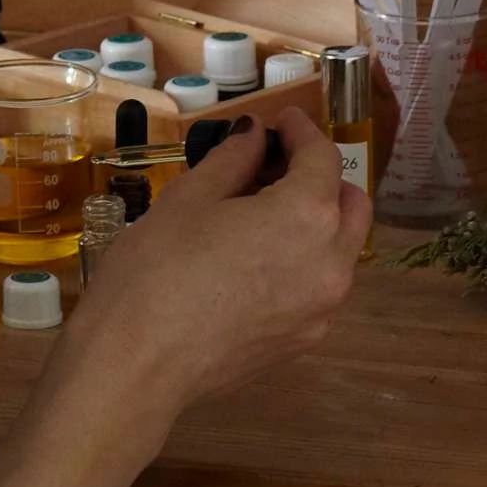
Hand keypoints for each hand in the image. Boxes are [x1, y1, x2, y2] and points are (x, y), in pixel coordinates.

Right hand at [64, 94, 367, 418]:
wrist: (136, 365)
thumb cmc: (156, 269)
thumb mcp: (189, 198)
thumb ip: (233, 160)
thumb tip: (255, 136)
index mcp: (307, 216)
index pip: (322, 157)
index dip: (301, 131)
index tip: (281, 121)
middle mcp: (332, 263)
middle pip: (349, 205)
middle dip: (321, 178)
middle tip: (274, 167)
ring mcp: (322, 309)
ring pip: (340, 250)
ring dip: (315, 222)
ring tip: (260, 215)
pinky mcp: (303, 341)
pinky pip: (317, 288)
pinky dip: (302, 262)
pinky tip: (253, 263)